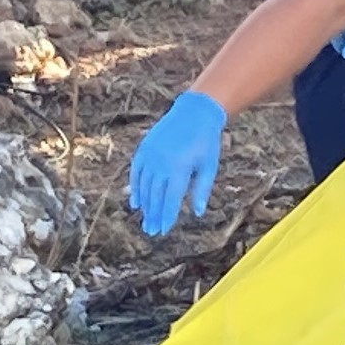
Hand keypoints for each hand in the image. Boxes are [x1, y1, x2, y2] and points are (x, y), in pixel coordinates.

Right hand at [127, 91, 226, 236]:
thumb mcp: (209, 166)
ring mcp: (151, 155)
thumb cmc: (206, 143)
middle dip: (153, 215)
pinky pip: (136, 172)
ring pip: (144, 186)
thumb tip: (198, 213)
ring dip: (144, 205)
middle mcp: (162, 162)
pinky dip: (135, 188)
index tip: (163, 230)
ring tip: (145, 221)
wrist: (195, 113)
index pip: (171, 198)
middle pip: (155, 195)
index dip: (166, 216)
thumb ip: (202, 189)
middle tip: (151, 231)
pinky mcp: (144, 148)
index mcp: (180, 168)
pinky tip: (136, 202)